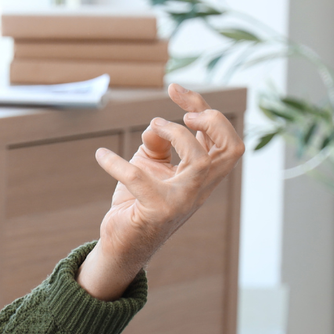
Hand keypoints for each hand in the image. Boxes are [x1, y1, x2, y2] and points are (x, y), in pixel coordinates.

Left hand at [77, 83, 242, 300]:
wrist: (123, 244)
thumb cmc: (138, 201)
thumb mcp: (149, 164)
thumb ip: (157, 141)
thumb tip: (156, 124)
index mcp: (202, 174)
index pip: (221, 136)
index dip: (202, 107)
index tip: (174, 89)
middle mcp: (199, 188)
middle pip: (232, 150)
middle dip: (212, 121)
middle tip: (183, 116)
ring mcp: (181, 202)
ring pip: (203, 163)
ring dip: (178, 135)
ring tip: (152, 128)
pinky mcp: (156, 212)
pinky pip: (141, 180)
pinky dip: (117, 163)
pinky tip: (101, 155)